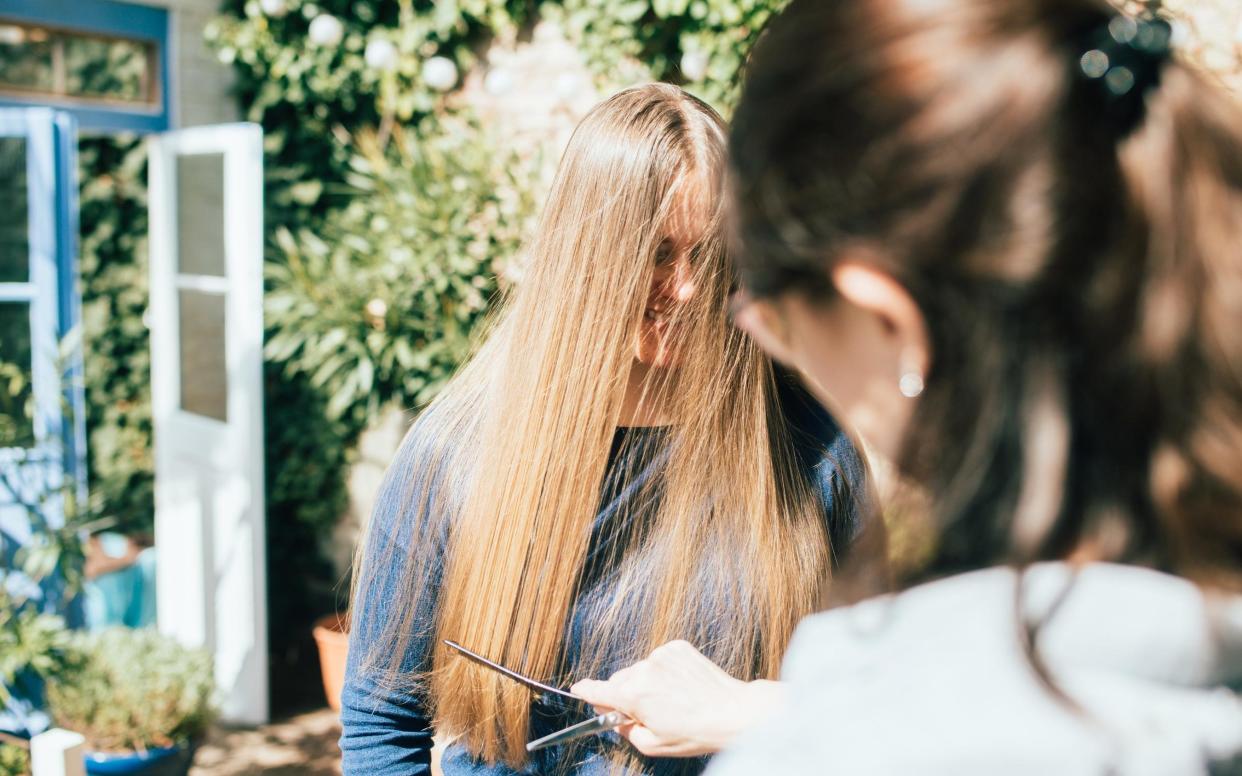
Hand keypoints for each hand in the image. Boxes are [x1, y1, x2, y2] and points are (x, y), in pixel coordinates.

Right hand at [570, 640, 786, 757]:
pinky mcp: (678, 647)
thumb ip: (628, 732)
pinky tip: (680, 685)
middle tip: (645, 711)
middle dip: (626, 694)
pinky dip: (664, 670)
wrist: (732, 712)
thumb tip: (618, 721)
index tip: (578, 690)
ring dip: (647, 681)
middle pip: (620, 680)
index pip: (597, 690)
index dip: (586, 692)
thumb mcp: (654, 745)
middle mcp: (644, 669)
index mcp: (634, 695)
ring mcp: (662, 655)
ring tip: (671, 699)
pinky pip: (660, 659)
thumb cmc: (696, 732)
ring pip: (640, 668)